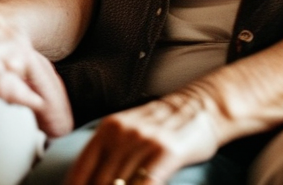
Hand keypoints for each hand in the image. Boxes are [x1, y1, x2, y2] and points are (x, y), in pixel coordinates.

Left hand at [66, 87, 223, 184]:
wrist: (202, 106)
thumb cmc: (163, 124)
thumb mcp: (129, 129)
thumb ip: (110, 152)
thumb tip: (90, 180)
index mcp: (108, 128)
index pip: (81, 169)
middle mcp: (122, 133)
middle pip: (99, 181)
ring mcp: (144, 141)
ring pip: (119, 184)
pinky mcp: (166, 151)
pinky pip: (146, 183)